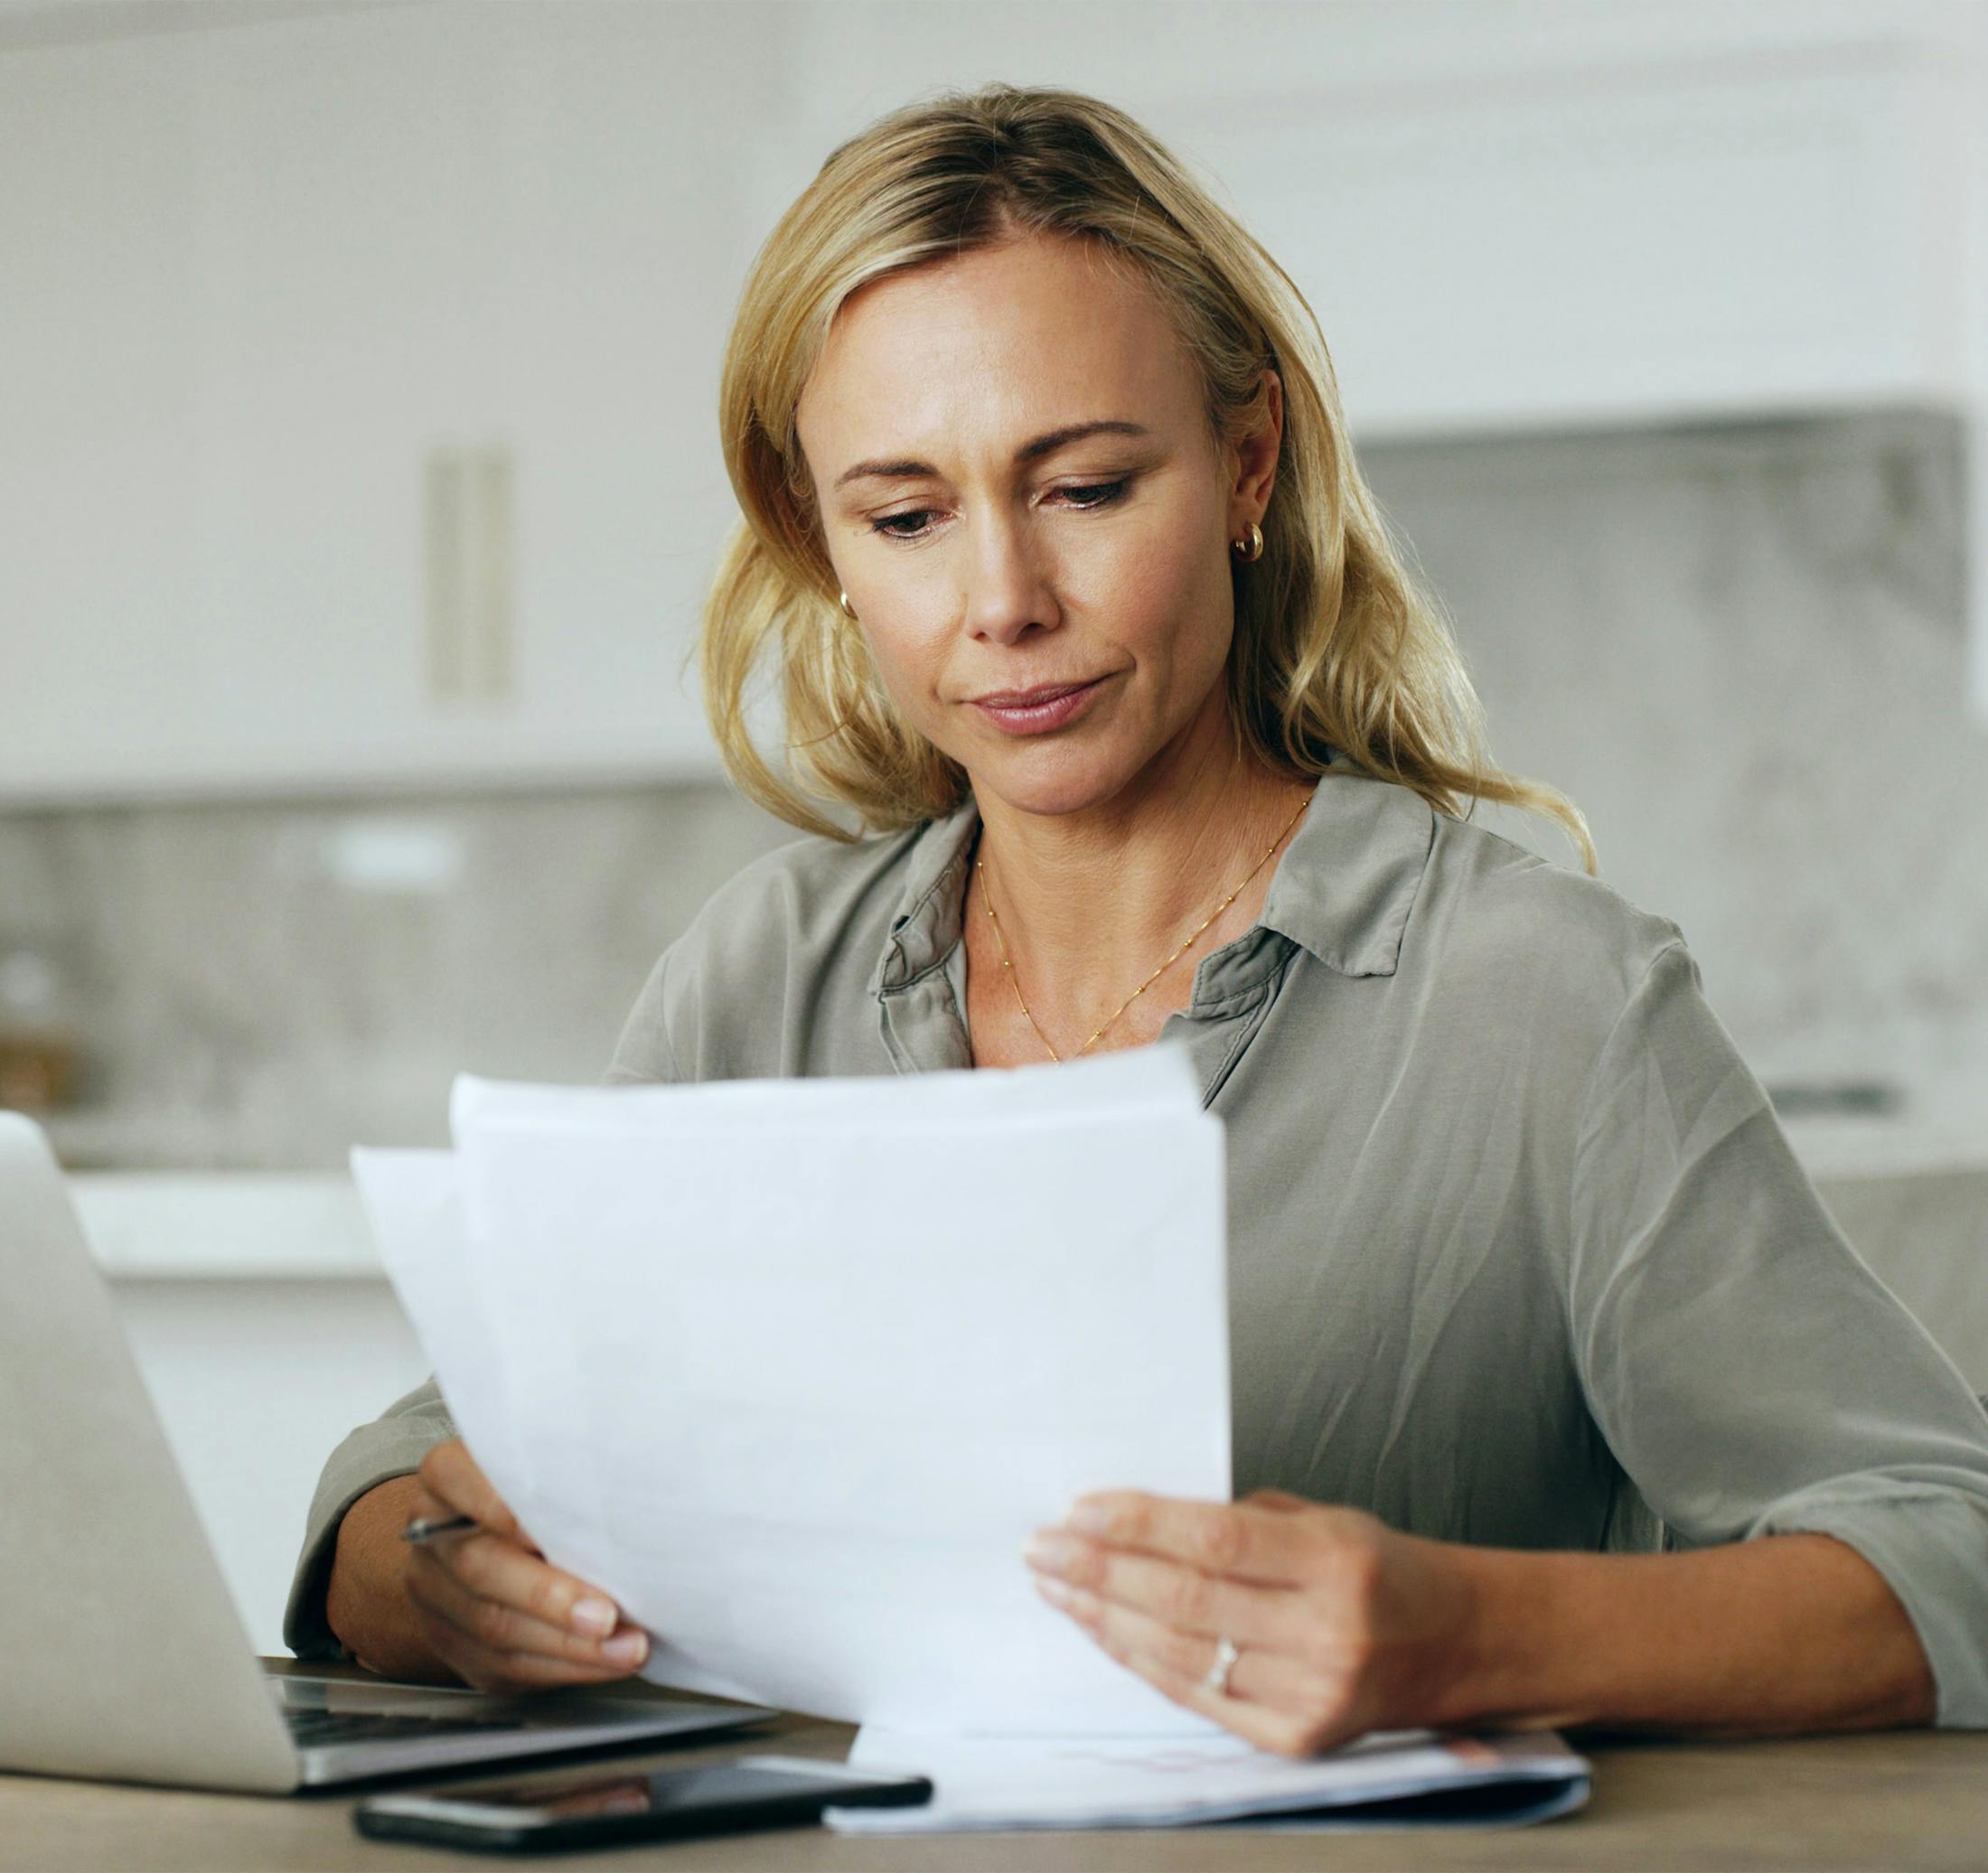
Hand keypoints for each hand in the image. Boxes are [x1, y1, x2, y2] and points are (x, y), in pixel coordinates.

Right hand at [392, 1439, 652, 1693]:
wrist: (505, 1531)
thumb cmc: (546, 1487)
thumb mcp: (551, 1460)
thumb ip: (569, 1469)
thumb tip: (628, 1485)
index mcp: (447, 1475)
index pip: (459, 1479)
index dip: (508, 1506)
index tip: (567, 1524)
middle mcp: (432, 1533)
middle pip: (480, 1567)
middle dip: (551, 1597)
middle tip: (607, 1614)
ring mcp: (436, 1593)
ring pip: (494, 1627)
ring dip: (568, 1644)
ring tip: (625, 1646)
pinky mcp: (454, 1642)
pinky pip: (503, 1665)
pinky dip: (562, 1667)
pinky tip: (604, 1661)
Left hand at [1022, 1488, 1476, 1755]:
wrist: (1456, 1643)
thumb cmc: (1379, 1568)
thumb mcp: (1321, 1518)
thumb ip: (1236, 1521)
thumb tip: (1132, 1521)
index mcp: (1336, 1561)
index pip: (1216, 1539)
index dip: (1139, 1524)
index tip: (1078, 1509)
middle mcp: (1326, 1633)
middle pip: (1186, 1602)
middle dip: (1100, 1571)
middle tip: (1042, 1547)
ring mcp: (1311, 1694)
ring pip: (1181, 1656)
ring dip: (1105, 1618)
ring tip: (1058, 1586)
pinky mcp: (1295, 1738)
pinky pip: (1197, 1696)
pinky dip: (1141, 1660)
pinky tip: (1104, 1628)